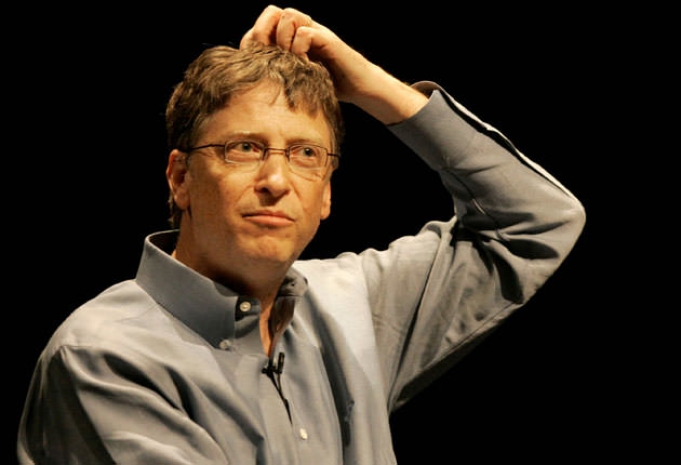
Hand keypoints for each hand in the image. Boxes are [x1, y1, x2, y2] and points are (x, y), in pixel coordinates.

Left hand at [240, 5, 427, 123]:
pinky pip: (305, 32)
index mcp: (290, 38)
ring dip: (284, 39)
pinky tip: (305, 65)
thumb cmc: (328, 85)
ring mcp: (315, 31)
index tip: (257, 62)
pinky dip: (300, 48)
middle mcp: (302, 29)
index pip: (262, 26)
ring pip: (288, 15)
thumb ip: (278, 72)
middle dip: (266, 35)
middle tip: (271, 58)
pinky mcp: (328, 39)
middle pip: (272, 12)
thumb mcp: (297, 79)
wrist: (359, 87)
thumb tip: (250, 81)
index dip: (254, 41)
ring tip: (290, 61)